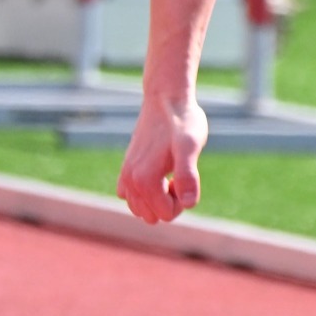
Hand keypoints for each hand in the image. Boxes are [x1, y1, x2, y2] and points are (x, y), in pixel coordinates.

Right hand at [117, 95, 207, 223]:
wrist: (166, 99)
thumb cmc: (182, 122)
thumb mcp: (190, 147)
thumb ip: (188, 175)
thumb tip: (189, 203)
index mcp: (144, 181)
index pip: (166, 214)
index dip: (183, 200)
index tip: (186, 174)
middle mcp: (129, 182)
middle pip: (153, 216)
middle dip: (170, 202)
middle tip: (178, 174)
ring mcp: (124, 176)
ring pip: (141, 210)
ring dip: (158, 198)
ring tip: (169, 172)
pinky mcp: (125, 169)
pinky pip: (130, 197)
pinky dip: (145, 193)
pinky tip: (157, 174)